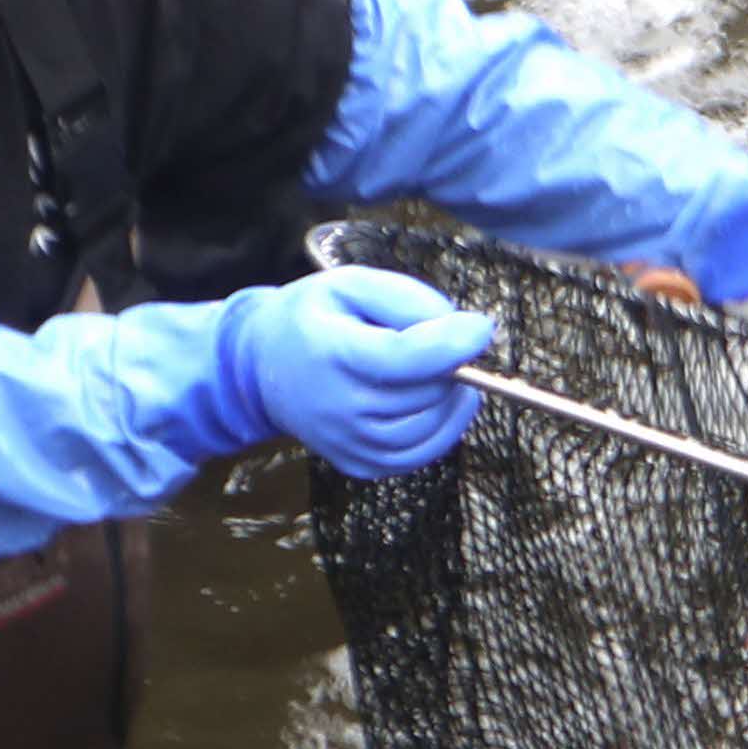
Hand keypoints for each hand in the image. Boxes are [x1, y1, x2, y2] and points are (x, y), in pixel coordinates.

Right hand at [230, 264, 494, 474]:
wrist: (265, 365)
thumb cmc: (316, 317)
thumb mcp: (351, 284)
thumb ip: (407, 299)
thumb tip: (461, 331)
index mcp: (330, 352)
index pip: (401, 359)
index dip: (450, 345)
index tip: (482, 327)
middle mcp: (336, 407)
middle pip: (425, 392)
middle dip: (448, 364)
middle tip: (435, 340)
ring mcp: (348, 443)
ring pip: (431, 426)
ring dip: (450, 396)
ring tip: (434, 368)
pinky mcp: (360, 464)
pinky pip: (422, 454)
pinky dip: (443, 427)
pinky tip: (436, 400)